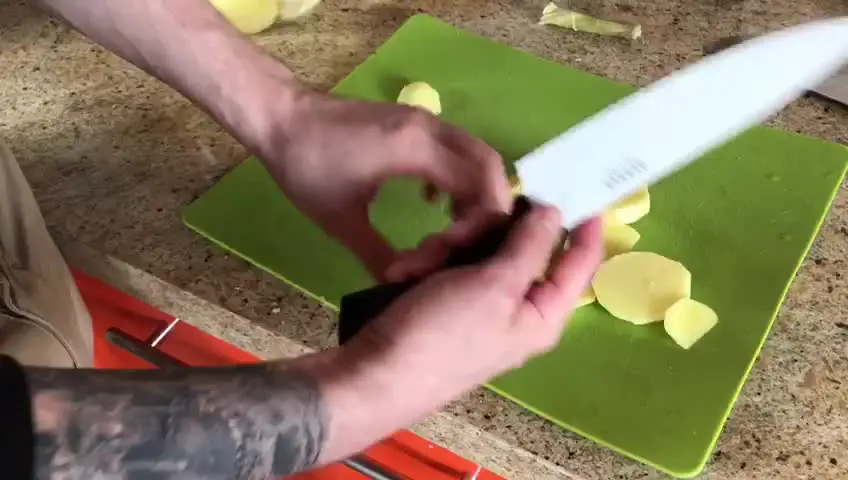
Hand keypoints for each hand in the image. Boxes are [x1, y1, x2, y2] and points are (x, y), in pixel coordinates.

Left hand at [256, 89, 511, 279]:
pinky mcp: (414, 120)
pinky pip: (457, 147)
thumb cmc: (306, 167)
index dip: (483, 222)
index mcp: (416, 149)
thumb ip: (377, 255)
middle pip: (490, 165)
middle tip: (474, 244)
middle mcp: (430, 128)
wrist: (279, 117)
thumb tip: (403, 287)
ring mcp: (424, 120)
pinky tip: (436, 202)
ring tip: (459, 229)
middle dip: (491, 207)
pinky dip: (462, 175)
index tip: (464, 252)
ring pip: (477, 153)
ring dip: (478, 191)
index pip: (479, 184)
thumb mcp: (340, 221)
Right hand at [347, 205, 603, 399]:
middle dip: (482, 232)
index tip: (578, 186)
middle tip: (456, 232)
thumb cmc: (442, 334)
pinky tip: (403, 274)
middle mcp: (516, 307)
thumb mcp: (493, 286)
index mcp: (542, 313)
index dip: (584, 225)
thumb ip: (530, 246)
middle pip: (518, 245)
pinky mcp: (444, 300)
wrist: (375, 373)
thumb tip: (555, 213)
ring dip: (444, 248)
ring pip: (476, 249)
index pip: (580, 263)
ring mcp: (478, 304)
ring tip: (417, 265)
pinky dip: (425, 265)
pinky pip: (446, 266)